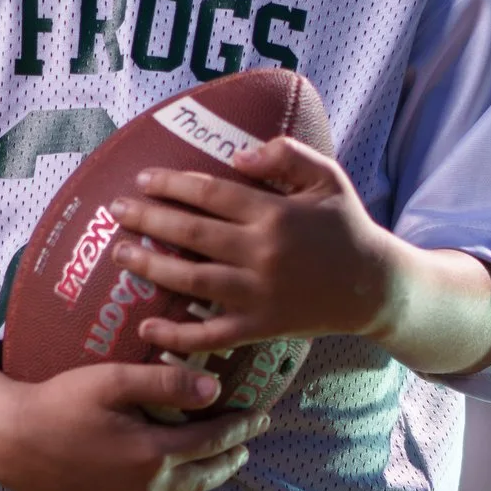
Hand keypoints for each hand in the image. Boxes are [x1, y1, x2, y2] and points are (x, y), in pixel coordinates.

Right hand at [0, 358, 270, 490]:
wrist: (6, 441)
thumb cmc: (57, 403)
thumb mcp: (112, 380)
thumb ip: (166, 382)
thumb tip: (216, 389)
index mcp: (152, 454)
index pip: (212, 441)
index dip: (241, 428)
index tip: (260, 416)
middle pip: (204, 476)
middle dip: (230, 458)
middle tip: (244, 445)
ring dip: (202, 483)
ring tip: (213, 467)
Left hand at [120, 135, 397, 357]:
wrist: (374, 287)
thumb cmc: (346, 227)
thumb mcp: (327, 177)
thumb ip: (285, 155)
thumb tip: (234, 157)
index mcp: (274, 213)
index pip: (210, 193)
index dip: (171, 184)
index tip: (143, 180)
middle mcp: (262, 253)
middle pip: (191, 234)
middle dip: (148, 220)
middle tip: (116, 212)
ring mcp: (258, 294)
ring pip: (192, 280)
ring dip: (150, 267)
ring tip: (120, 254)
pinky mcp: (260, 327)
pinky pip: (212, 334)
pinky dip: (177, 336)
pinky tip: (146, 330)